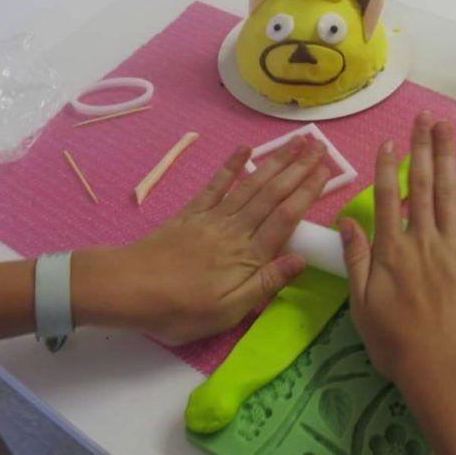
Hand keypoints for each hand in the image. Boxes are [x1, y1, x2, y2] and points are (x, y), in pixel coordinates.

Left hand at [72, 138, 329, 344]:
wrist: (127, 289)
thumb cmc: (180, 310)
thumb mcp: (228, 311)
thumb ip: (265, 283)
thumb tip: (301, 259)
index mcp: (248, 255)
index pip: (285, 217)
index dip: (308, 192)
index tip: (328, 170)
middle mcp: (234, 229)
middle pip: (272, 193)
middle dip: (298, 168)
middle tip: (321, 145)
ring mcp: (211, 218)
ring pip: (250, 184)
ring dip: (275, 161)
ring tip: (296, 142)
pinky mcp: (190, 214)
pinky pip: (215, 185)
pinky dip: (231, 165)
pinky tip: (245, 149)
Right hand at [339, 113, 455, 390]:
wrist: (447, 368)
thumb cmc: (398, 343)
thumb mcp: (361, 305)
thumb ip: (355, 260)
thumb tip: (347, 221)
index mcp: (391, 250)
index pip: (387, 197)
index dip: (387, 167)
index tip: (388, 141)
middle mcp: (423, 240)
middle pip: (422, 185)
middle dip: (421, 148)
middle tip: (424, 117)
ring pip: (451, 192)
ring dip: (448, 156)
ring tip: (447, 127)